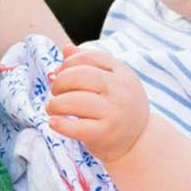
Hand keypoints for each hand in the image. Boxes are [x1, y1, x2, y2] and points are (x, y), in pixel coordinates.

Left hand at [46, 47, 149, 164]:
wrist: (138, 142)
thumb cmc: (119, 109)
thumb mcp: (112, 83)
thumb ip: (90, 65)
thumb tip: (66, 49)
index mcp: (122, 73)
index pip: (90, 57)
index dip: (69, 63)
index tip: (60, 72)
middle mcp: (120, 91)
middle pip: (81, 76)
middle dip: (60, 81)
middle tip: (54, 91)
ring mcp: (113, 112)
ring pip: (75, 101)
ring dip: (56, 103)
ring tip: (52, 107)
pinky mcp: (105, 133)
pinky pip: (76, 127)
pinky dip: (60, 124)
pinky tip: (53, 122)